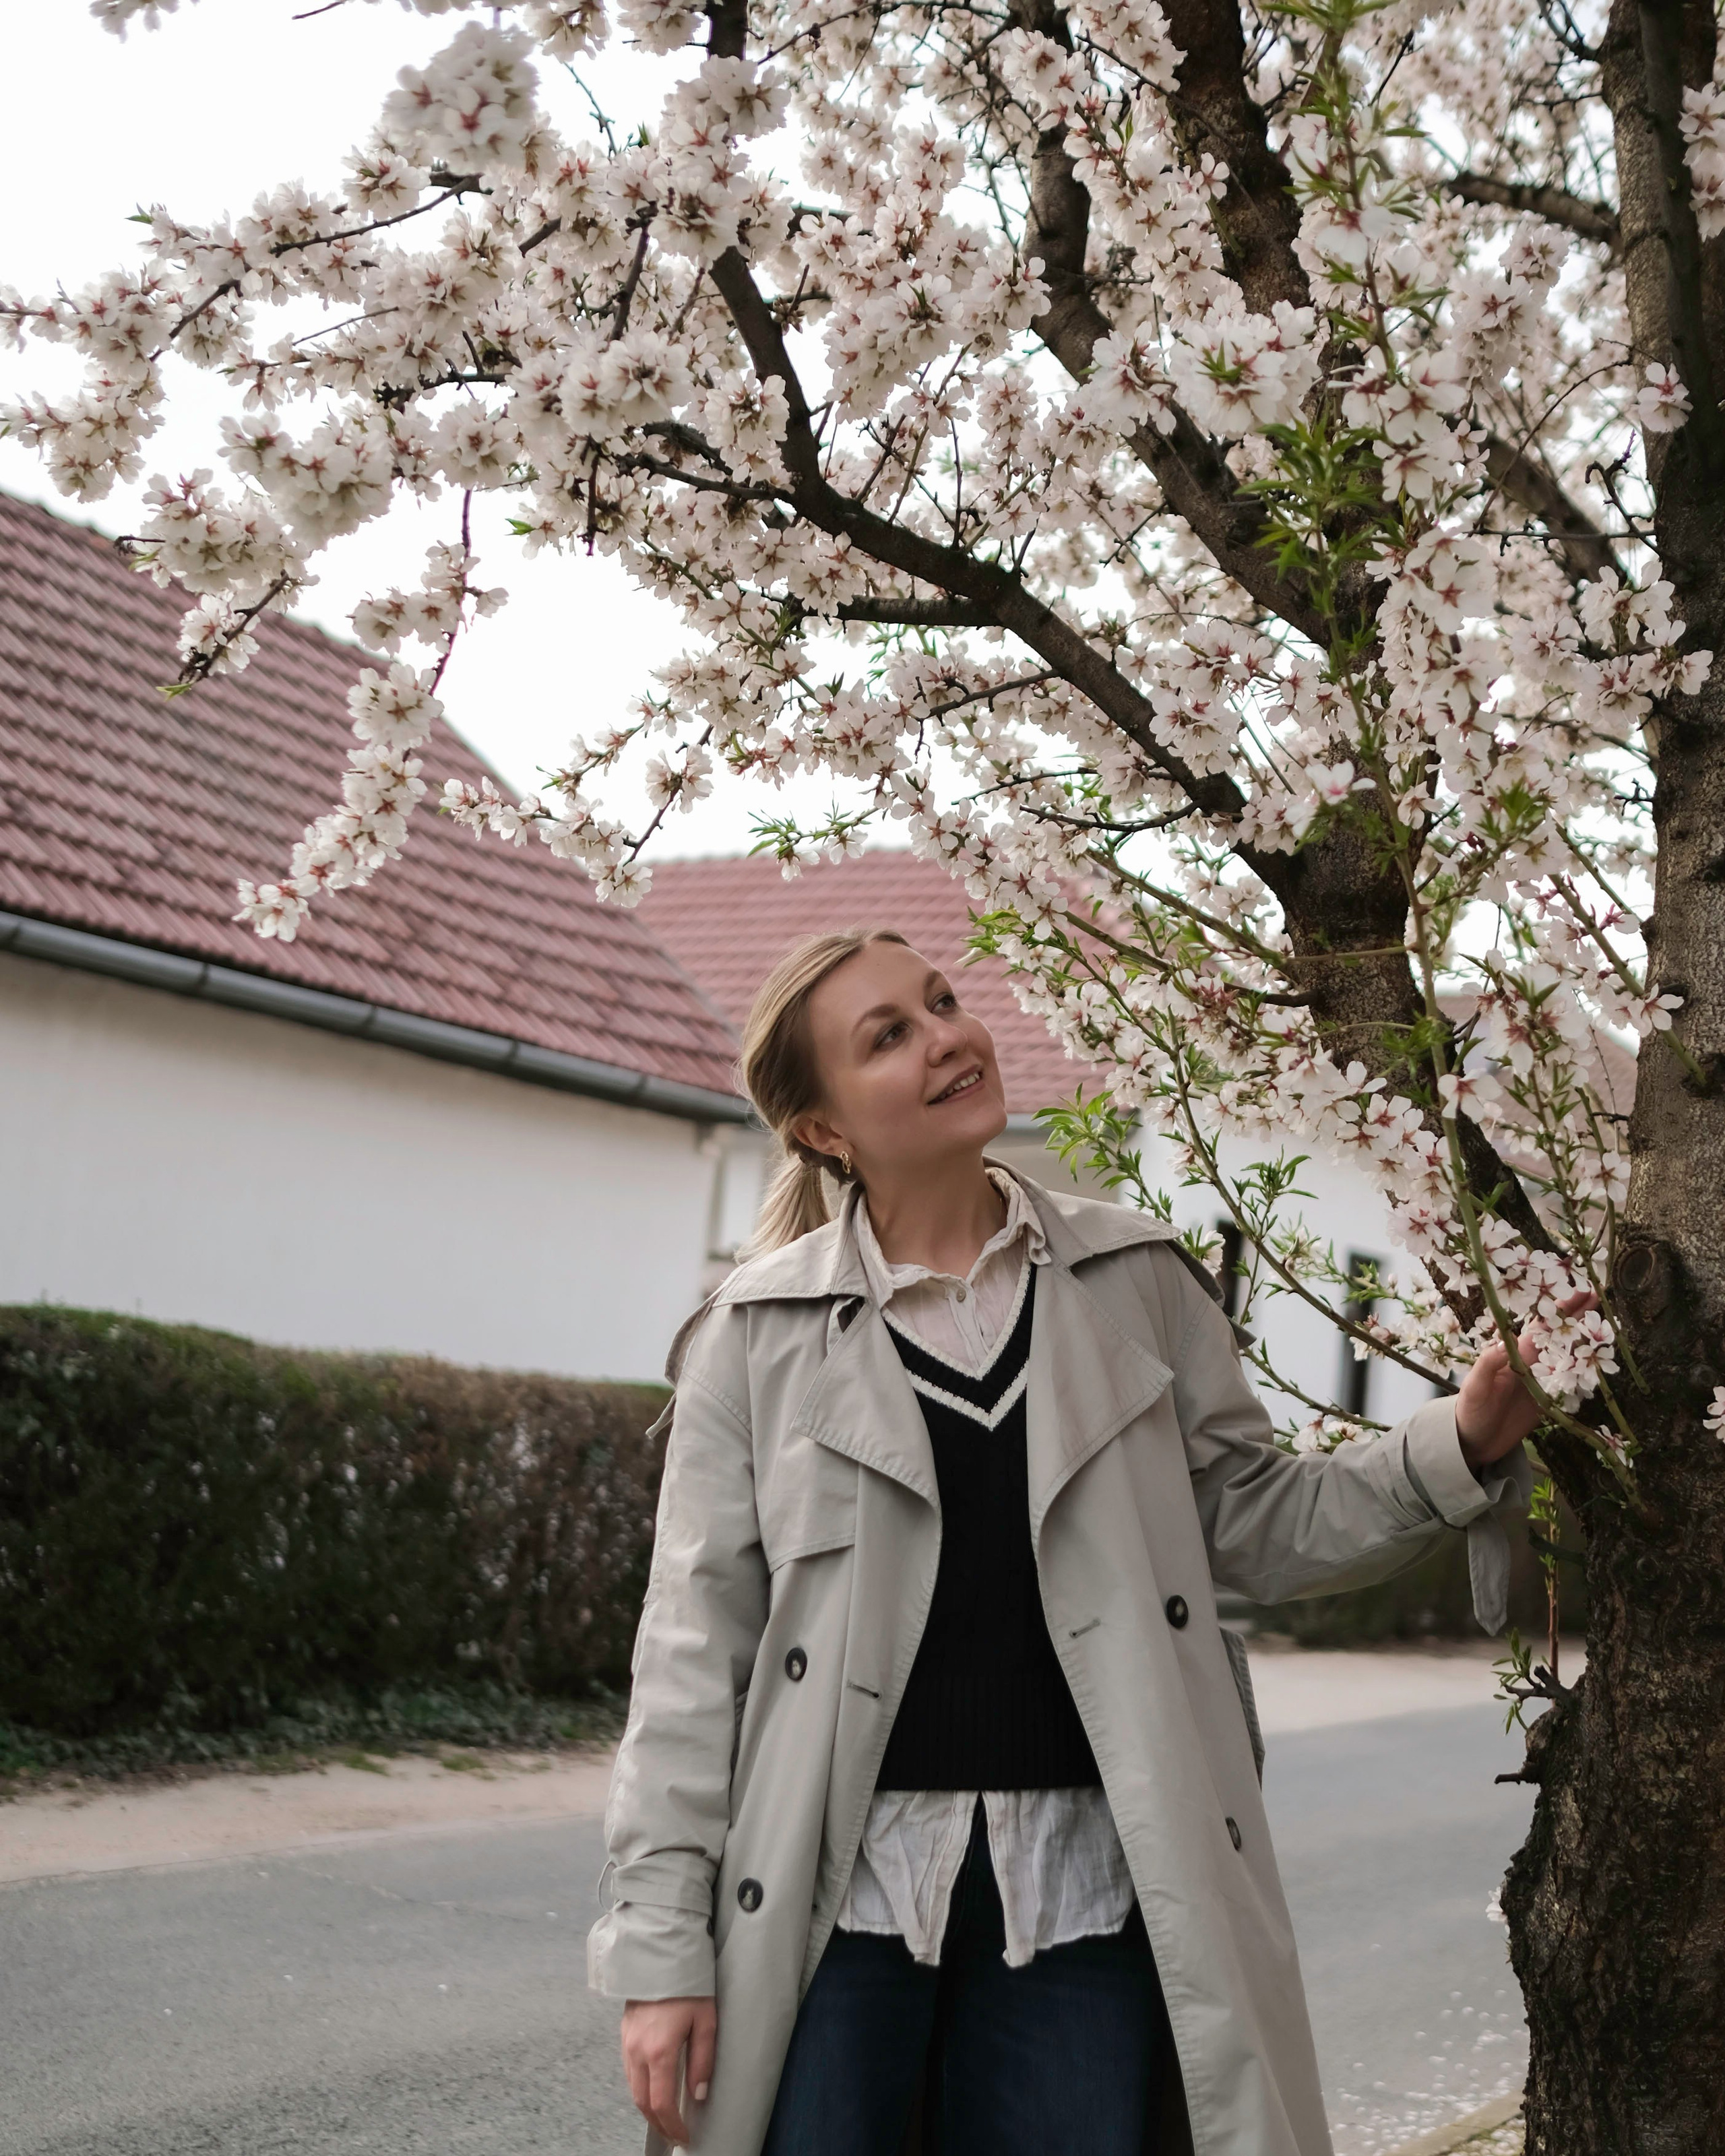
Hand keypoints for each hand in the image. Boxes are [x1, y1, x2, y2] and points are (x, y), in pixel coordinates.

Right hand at [621, 1996, 716, 2146]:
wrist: (661, 1954)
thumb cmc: (689, 1985)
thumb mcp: (705, 2021)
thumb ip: (702, 2060)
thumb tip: (698, 2095)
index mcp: (659, 2051)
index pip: (661, 2103)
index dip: (672, 2125)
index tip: (684, 2136)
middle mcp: (637, 2051)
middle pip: (642, 2102)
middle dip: (658, 2124)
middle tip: (674, 2135)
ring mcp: (627, 2042)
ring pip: (632, 2087)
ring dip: (647, 2108)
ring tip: (665, 2118)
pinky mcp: (624, 2033)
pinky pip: (629, 2070)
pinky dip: (639, 2087)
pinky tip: (652, 2088)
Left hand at [1454, 1290, 1596, 1470]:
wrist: (1472, 1441)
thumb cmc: (1469, 1411)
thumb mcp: (1475, 1386)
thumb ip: (1488, 1363)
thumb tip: (1507, 1341)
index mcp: (1515, 1353)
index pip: (1543, 1324)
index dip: (1562, 1308)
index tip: (1582, 1291)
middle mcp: (1531, 1362)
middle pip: (1560, 1334)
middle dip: (1580, 1315)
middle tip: (1602, 1295)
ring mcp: (1542, 1380)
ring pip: (1569, 1354)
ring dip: (1586, 1340)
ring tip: (1607, 1324)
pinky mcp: (1548, 1400)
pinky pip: (1571, 1382)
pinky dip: (1586, 1372)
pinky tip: (1600, 1363)